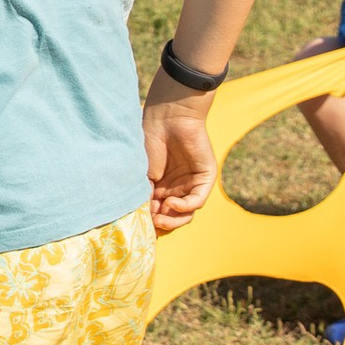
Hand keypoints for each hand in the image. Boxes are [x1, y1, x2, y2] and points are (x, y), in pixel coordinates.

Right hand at [144, 94, 217, 231]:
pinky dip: (185, 207)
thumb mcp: (142, 174)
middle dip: (162, 224)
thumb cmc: (150, 140)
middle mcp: (176, 188)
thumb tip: (143, 219)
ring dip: (173, 219)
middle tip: (151, 223)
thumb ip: (145, 196)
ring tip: (160, 217)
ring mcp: (191, 184)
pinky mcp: (205, 178)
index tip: (139, 225)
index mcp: (159, 187)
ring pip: (186, 214)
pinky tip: (171, 203)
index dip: (150, 222)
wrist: (167, 119)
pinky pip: (197, 201)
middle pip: (172, 217)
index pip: (158, 213)